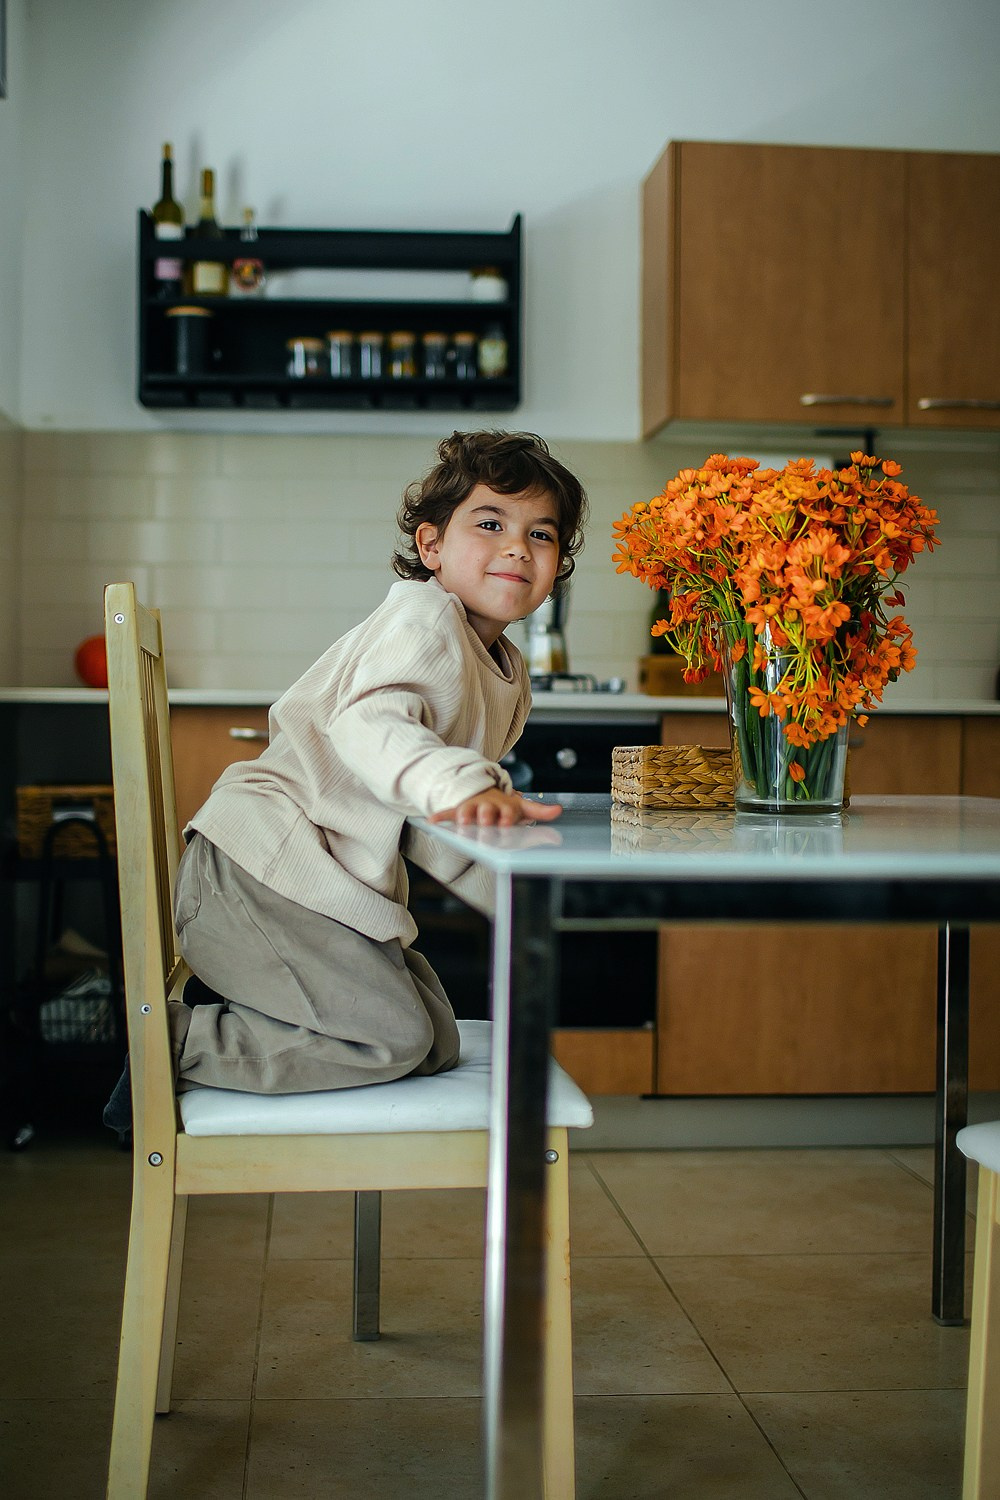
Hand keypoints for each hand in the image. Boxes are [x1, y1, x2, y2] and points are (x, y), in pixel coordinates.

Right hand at [428, 788, 561, 826]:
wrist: (481, 791)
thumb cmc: (502, 805)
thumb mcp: (521, 807)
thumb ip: (539, 811)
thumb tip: (558, 810)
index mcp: (505, 806)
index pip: (508, 811)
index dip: (508, 816)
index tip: (508, 821)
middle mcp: (488, 806)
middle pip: (487, 811)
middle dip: (486, 816)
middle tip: (486, 822)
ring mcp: (472, 807)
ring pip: (468, 811)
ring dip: (466, 815)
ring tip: (463, 821)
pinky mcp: (458, 811)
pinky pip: (447, 813)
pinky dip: (440, 816)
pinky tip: (432, 821)